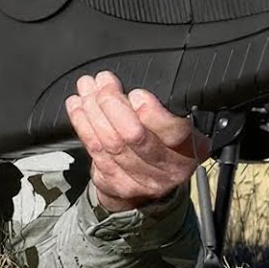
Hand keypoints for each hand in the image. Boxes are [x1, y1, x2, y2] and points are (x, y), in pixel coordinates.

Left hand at [65, 71, 210, 212]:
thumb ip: (160, 107)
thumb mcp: (175, 124)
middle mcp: (169, 169)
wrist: (151, 183)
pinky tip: (78, 108)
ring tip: (86, 89)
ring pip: (110, 142)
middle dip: (113, 103)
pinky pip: (95, 151)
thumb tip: (128, 85)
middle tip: (102, 82)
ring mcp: (142, 180)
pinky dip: (83, 125)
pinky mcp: (117, 184)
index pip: (174, 132)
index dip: (153, 114)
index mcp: (190, 147)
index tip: (136, 94)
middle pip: (135, 136)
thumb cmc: (163, 141)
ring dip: (93, 110)